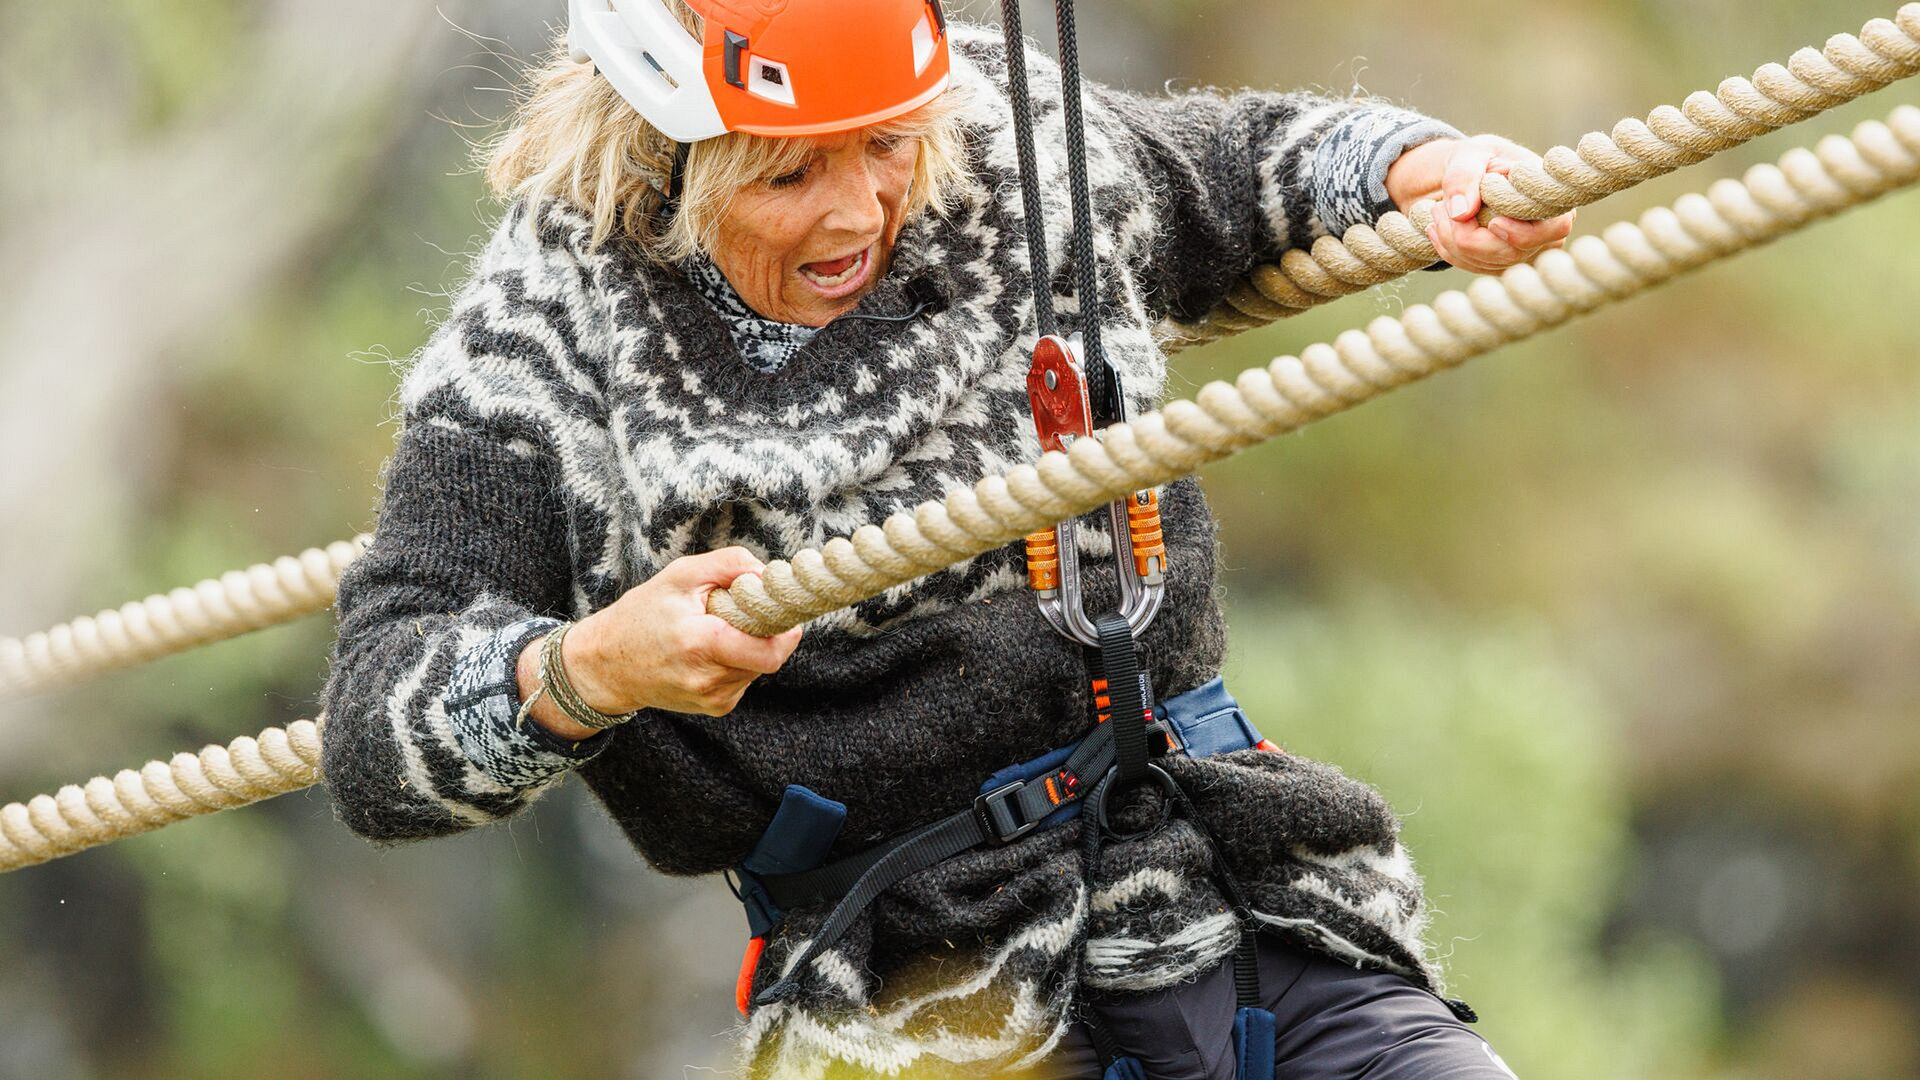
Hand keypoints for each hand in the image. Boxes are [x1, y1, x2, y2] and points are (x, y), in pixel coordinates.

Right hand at [528, 547, 802, 726]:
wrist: (607, 666)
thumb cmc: (642, 614)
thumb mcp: (680, 575)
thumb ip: (729, 564)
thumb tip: (768, 574)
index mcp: (700, 644)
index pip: (769, 651)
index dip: (785, 629)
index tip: (779, 607)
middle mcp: (708, 679)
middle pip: (769, 656)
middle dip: (765, 632)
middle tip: (742, 613)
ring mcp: (713, 699)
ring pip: (759, 667)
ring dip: (749, 645)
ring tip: (714, 632)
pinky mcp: (716, 707)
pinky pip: (745, 678)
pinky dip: (737, 661)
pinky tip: (709, 652)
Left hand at [1384, 134, 1574, 274]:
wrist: (1469, 174)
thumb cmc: (1480, 158)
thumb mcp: (1470, 155)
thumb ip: (1465, 176)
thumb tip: (1461, 213)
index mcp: (1551, 199)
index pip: (1555, 228)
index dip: (1522, 232)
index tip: (1493, 223)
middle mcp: (1545, 232)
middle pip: (1510, 253)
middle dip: (1467, 237)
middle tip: (1440, 208)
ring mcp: (1523, 252)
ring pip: (1486, 263)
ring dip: (1451, 240)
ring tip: (1437, 209)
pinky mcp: (1500, 263)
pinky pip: (1472, 265)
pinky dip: (1448, 249)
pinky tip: (1436, 227)